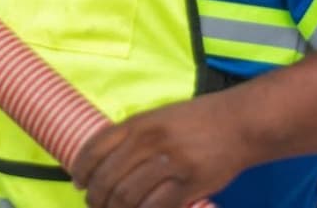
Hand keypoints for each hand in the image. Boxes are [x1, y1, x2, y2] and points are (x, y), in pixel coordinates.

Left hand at [72, 96, 249, 207]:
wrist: (238, 123)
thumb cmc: (197, 120)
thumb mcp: (159, 117)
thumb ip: (134, 135)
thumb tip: (105, 160)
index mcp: (139, 123)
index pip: (96, 147)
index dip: (81, 169)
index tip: (78, 181)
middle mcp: (149, 142)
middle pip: (108, 178)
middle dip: (96, 197)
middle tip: (95, 204)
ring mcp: (169, 164)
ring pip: (127, 197)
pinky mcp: (189, 185)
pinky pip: (155, 207)